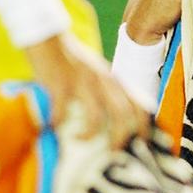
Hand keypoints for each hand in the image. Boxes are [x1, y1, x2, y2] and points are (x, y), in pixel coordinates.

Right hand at [27, 32, 148, 147]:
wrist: (48, 38)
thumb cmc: (72, 59)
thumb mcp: (97, 72)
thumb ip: (109, 90)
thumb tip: (118, 119)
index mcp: (112, 79)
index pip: (138, 103)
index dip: (145, 127)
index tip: (143, 146)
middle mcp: (102, 80)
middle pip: (122, 113)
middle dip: (121, 138)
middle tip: (114, 155)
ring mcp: (81, 82)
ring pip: (96, 115)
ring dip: (89, 135)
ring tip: (80, 141)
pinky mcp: (60, 85)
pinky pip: (62, 112)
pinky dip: (58, 124)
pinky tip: (52, 128)